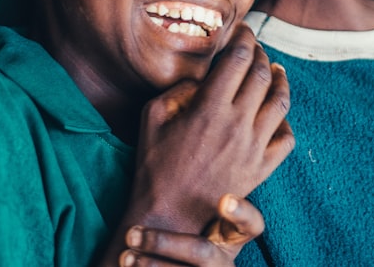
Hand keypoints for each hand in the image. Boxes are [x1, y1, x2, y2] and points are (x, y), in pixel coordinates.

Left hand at [118, 195, 263, 266]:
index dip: (241, 213)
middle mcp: (223, 261)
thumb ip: (198, 183)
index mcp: (231, 237)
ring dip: (149, 265)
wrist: (175, 261)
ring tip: (124, 255)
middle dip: (165, 244)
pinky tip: (123, 264)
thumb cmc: (179, 232)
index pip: (251, 225)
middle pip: (204, 255)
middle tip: (131, 233)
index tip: (223, 200)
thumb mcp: (196, 213)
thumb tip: (180, 121)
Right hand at [123, 24, 292, 233]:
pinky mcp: (262, 169)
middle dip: (260, 53)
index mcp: (209, 108)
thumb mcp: (152, 116)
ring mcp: (254, 148)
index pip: (238, 58)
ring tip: (275, 69)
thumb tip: (202, 77)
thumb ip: (179, 88)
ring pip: (281, 103)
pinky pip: (287, 139)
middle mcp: (237, 124)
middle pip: (261, 74)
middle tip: (254, 46)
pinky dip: (286, 121)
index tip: (241, 29)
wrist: (168, 215)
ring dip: (280, 80)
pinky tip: (277, 112)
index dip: (243, 37)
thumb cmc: (155, 165)